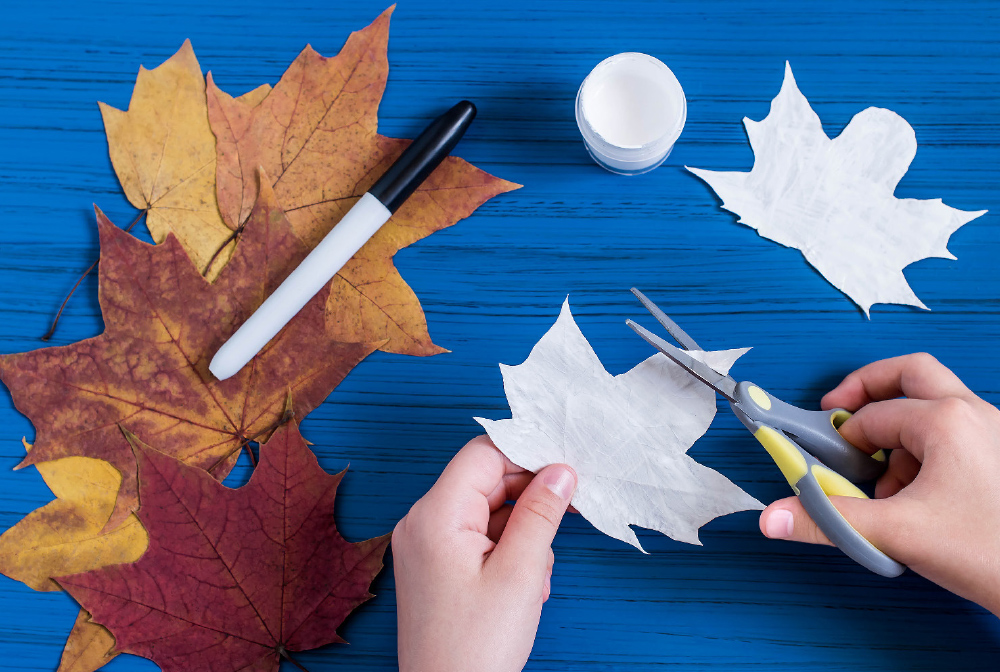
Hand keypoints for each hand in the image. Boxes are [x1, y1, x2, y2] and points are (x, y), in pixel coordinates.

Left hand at [392, 435, 576, 671]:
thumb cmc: (475, 648)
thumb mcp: (520, 573)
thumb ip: (541, 513)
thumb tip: (560, 471)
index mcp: (435, 515)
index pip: (484, 455)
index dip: (527, 454)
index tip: (567, 469)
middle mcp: (422, 522)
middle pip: (485, 482)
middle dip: (528, 500)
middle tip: (564, 522)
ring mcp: (425, 546)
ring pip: (487, 512)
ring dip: (521, 532)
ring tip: (535, 577)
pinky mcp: (434, 567)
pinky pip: (477, 538)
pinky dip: (506, 552)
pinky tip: (523, 586)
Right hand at [759, 353, 999, 614]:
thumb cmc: (991, 553)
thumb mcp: (896, 533)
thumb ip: (827, 519)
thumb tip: (772, 517)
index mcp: (946, 421)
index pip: (870, 416)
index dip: (838, 441)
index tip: (819, 462)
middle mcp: (974, 414)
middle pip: (909, 374)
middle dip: (867, 390)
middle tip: (838, 414)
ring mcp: (995, 432)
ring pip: (935, 403)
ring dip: (899, 427)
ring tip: (884, 476)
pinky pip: (956, 431)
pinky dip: (926, 448)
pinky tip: (918, 493)